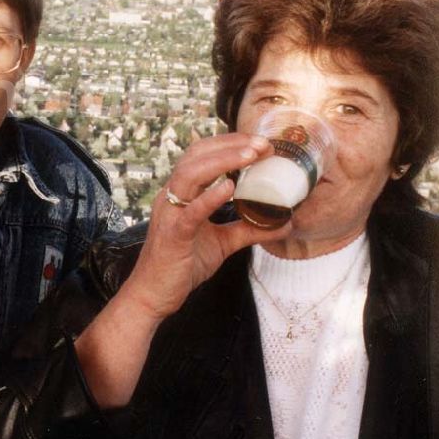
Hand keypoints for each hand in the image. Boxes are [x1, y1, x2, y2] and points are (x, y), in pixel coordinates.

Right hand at [122, 132, 290, 322]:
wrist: (154, 294)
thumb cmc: (182, 264)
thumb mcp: (222, 242)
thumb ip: (248, 229)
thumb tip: (285, 223)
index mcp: (181, 194)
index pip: (202, 155)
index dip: (230, 144)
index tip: (261, 143)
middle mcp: (172, 197)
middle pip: (196, 156)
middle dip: (230, 145)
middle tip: (263, 144)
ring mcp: (170, 214)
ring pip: (190, 175)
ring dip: (222, 161)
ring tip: (251, 156)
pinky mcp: (173, 235)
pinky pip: (190, 212)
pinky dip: (209, 197)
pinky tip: (230, 188)